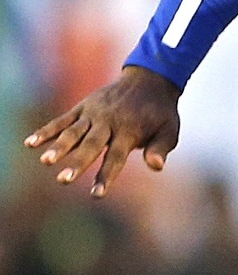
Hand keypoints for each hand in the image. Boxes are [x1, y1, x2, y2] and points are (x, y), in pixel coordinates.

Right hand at [23, 64, 181, 196]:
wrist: (149, 79)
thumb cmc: (161, 112)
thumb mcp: (169, 130)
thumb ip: (160, 148)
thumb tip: (157, 166)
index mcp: (130, 131)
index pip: (116, 158)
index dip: (106, 176)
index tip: (97, 194)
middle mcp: (109, 122)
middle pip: (91, 146)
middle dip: (77, 163)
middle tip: (64, 180)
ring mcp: (94, 113)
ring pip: (73, 132)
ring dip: (58, 146)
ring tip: (45, 161)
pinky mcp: (83, 107)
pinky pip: (63, 120)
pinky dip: (47, 131)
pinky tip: (30, 143)